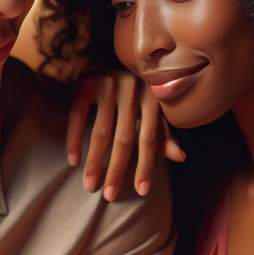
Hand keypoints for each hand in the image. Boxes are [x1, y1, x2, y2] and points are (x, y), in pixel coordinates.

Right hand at [67, 71, 184, 201]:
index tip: (142, 191)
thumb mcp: (150, 110)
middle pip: (124, 138)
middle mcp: (132, 90)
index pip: (149, 138)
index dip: (147, 165)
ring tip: (89, 186)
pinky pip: (78, 116)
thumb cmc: (130, 92)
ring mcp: (108, 85)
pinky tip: (73, 161)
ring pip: (100, 131)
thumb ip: (162, 133)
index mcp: (151, 99)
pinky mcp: (86, 82)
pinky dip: (74, 140)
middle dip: (117, 170)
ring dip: (94, 162)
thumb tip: (180, 158)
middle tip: (110, 196)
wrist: (101, 58)